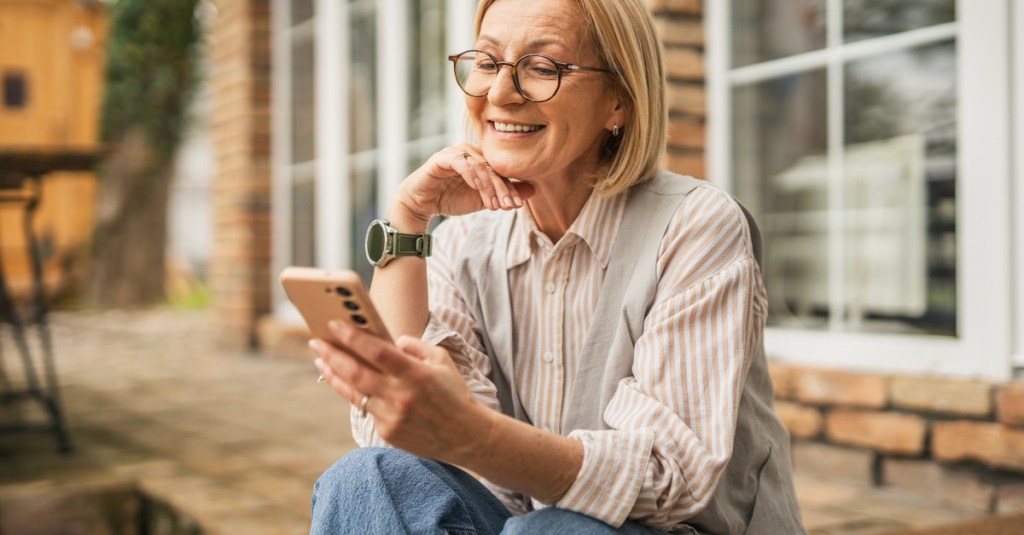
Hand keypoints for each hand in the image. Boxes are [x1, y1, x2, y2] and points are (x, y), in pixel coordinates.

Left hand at [309, 321, 493, 461]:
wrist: (467, 436)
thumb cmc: (454, 393)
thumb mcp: (441, 360)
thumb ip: (415, 346)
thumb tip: (389, 340)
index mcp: (416, 374)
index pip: (378, 351)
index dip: (353, 337)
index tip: (334, 324)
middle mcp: (401, 396)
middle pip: (356, 372)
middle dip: (332, 354)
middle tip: (315, 342)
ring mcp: (392, 417)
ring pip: (354, 392)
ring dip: (333, 375)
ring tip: (320, 359)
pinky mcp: (388, 432)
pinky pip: (366, 408)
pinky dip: (354, 393)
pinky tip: (343, 381)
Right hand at [393, 145, 535, 225]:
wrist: (422, 205)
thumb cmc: (451, 198)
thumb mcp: (483, 199)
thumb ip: (504, 194)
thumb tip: (533, 190)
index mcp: (481, 158)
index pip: (501, 171)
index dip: (511, 188)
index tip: (518, 206)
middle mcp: (470, 151)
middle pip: (493, 168)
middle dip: (503, 188)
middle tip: (510, 206)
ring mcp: (456, 152)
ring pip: (480, 165)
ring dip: (489, 186)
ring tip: (494, 205)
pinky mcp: (442, 158)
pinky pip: (461, 162)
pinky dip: (471, 175)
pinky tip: (477, 188)